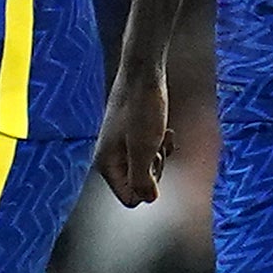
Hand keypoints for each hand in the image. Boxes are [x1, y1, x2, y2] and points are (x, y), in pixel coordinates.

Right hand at [93, 61, 173, 209]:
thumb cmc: (142, 108)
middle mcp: (111, 158)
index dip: (148, 187)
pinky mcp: (133, 134)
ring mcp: (122, 145)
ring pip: (148, 166)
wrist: (143, 73)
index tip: (154, 165)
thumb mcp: (144, 148)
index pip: (130, 198)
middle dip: (155, 168)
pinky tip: (165, 129)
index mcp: (107, 164)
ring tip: (160, 133)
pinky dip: (161, 143)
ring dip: (160, 154)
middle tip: (157, 146)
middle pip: (140, 184)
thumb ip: (142, 178)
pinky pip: (150, 151)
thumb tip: (148, 199)